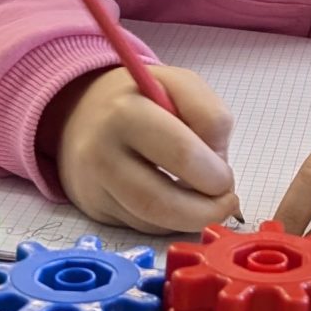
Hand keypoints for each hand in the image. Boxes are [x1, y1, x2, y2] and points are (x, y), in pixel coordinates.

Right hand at [46, 64, 237, 233]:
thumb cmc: (144, 98)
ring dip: (191, 220)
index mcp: (126, 112)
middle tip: (226, 202)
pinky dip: (170, 222)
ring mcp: (94, 185)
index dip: (215, 173)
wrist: (84, 112)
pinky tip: (179, 203)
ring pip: (151, 221)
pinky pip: (141, 226)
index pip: (181, 153)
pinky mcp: (95, 207)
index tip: (226, 175)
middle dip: (206, 210)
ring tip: (209, 205)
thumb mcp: (180, 85)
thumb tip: (218, 165)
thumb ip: (210, 116)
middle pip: (160, 201)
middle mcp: (102, 153)